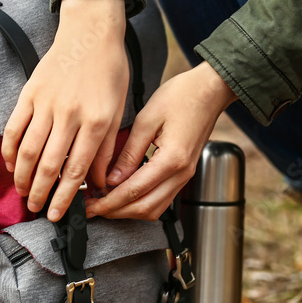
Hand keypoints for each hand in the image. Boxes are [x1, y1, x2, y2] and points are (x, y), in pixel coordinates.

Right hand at [2, 0, 127, 221]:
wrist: (90, 31)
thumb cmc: (109, 70)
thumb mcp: (118, 109)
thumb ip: (106, 148)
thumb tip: (100, 184)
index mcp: (97, 121)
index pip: (77, 170)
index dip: (65, 197)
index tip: (57, 214)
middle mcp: (70, 115)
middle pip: (50, 165)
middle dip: (40, 193)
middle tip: (34, 210)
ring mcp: (47, 103)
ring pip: (28, 150)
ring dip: (21, 177)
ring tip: (21, 193)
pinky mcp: (30, 93)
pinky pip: (15, 128)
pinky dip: (9, 150)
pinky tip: (10, 165)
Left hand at [85, 61, 236, 220]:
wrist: (210, 90)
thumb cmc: (182, 96)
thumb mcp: (147, 120)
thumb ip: (129, 152)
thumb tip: (112, 178)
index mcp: (171, 160)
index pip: (133, 192)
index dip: (108, 202)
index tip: (90, 205)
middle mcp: (181, 173)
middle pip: (144, 208)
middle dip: (116, 212)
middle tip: (93, 208)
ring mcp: (185, 176)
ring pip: (154, 209)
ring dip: (128, 210)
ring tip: (106, 202)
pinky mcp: (184, 173)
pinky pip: (162, 199)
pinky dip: (141, 202)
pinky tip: (125, 194)